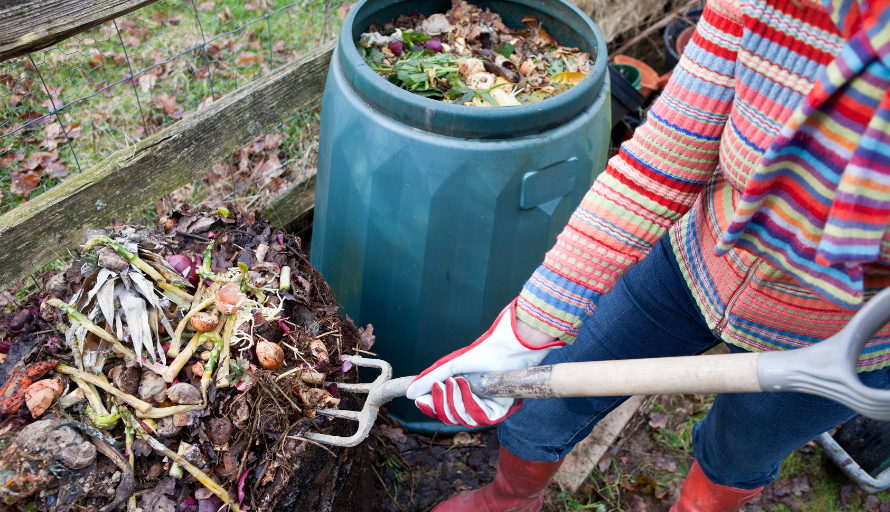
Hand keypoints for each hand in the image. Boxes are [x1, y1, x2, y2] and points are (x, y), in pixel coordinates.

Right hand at [406, 299, 563, 426]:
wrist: (505, 349)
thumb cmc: (480, 354)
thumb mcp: (450, 366)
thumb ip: (429, 379)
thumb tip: (409, 394)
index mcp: (460, 396)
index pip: (440, 410)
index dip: (429, 407)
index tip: (419, 400)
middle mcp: (472, 406)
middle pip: (449, 417)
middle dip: (441, 402)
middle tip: (440, 384)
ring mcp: (484, 410)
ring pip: (462, 419)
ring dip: (455, 400)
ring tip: (456, 380)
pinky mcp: (498, 413)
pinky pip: (478, 417)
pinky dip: (470, 401)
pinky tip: (467, 385)